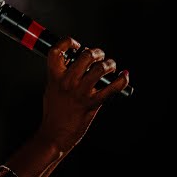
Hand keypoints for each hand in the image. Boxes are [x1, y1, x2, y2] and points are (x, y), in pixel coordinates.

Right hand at [40, 37, 129, 152]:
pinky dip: (121, 81)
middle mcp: (67, 82)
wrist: (55, 134)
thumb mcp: (52, 88)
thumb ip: (62, 74)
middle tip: (99, 56)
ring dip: (109, 64)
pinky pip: (112, 89)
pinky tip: (124, 77)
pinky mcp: (92, 103)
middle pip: (86, 56)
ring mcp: (80, 92)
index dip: (69, 42)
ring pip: (100, 69)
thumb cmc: (53, 111)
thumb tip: (77, 61)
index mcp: (54, 76)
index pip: (58, 50)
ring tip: (110, 66)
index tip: (77, 45)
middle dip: (96, 52)